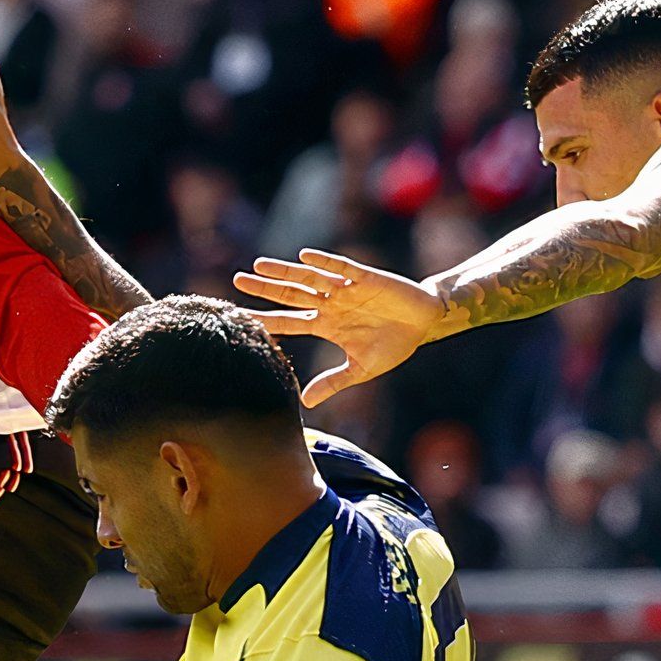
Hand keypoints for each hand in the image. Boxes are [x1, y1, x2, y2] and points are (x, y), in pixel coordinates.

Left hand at [235, 249, 448, 405]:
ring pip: (309, 278)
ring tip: (259, 265)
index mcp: (326, 325)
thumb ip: (333, 382)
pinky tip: (305, 257)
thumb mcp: (361, 369)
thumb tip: (305, 403)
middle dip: (265, 289)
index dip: (265, 320)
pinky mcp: (365, 278)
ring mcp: (345, 289)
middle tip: (237, 281)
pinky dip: (324, 262)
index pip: (288, 322)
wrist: (424, 322)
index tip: (238, 320)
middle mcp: (330, 304)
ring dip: (285, 271)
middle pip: (290, 295)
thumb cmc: (392, 344)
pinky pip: (342, 268)